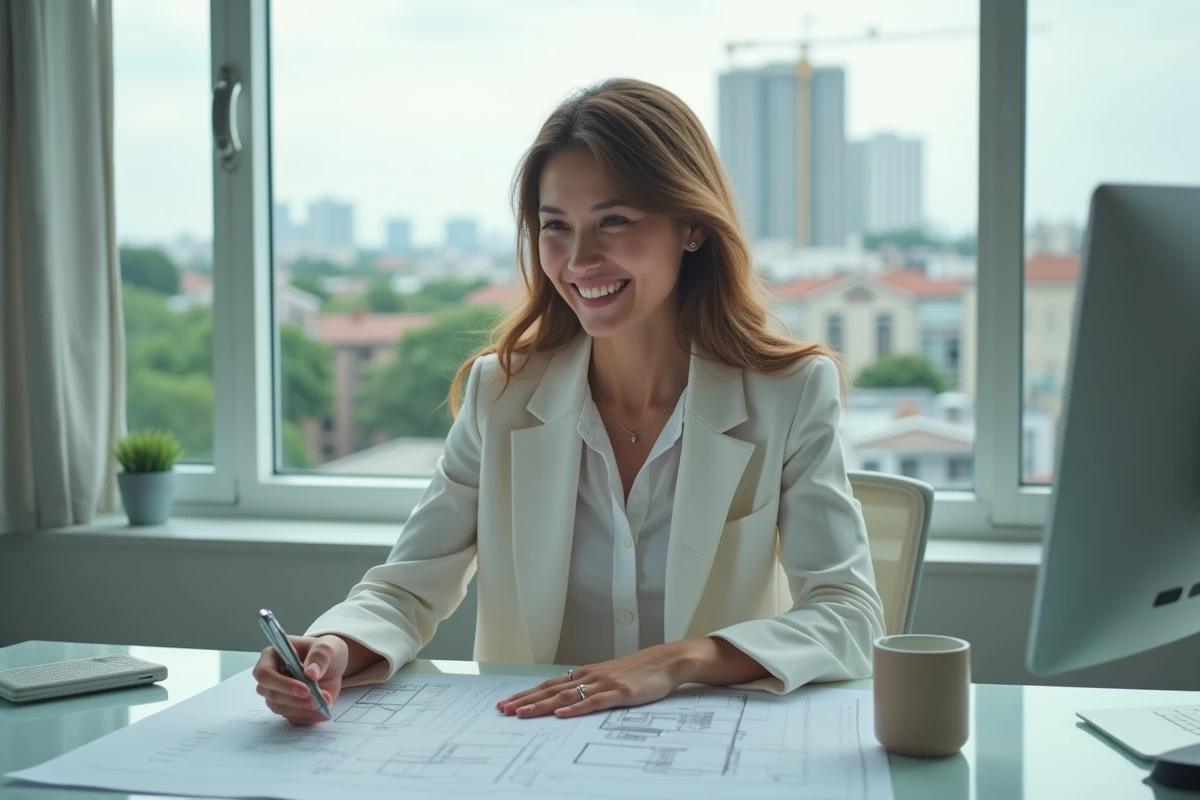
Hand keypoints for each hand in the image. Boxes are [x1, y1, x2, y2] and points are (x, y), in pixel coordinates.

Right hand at [251, 634, 347, 724]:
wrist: (334, 665)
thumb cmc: (326, 651)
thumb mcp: (329, 647)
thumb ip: (320, 655)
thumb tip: (311, 672)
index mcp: (272, 656)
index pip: (265, 674)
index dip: (282, 684)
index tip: (306, 689)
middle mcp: (270, 676)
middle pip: (270, 694)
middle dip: (295, 699)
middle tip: (317, 700)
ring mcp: (277, 693)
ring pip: (280, 707)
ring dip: (303, 709)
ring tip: (325, 703)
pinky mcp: (287, 706)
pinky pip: (291, 716)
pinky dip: (307, 716)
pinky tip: (322, 712)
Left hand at [495, 641, 699, 719]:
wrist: (666, 661)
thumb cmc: (639, 671)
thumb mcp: (610, 677)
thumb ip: (590, 686)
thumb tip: (568, 698)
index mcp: (586, 673)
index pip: (549, 685)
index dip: (527, 694)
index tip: (507, 703)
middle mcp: (590, 676)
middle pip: (551, 690)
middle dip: (526, 701)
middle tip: (504, 710)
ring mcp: (604, 684)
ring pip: (566, 695)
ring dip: (542, 705)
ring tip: (522, 713)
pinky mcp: (620, 693)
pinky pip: (594, 702)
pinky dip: (576, 708)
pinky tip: (562, 714)